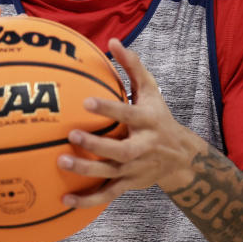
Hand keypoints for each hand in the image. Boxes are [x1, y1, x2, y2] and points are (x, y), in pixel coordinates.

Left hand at [57, 38, 200, 207]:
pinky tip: (64, 201)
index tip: (86, 101)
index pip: (127, 113)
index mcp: (147, 121)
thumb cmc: (158, 116)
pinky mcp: (128, 185)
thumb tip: (112, 41)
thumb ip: (132, 66)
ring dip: (86, 171)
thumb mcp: (151, 91)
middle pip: (120, 150)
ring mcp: (135, 169)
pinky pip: (107, 195)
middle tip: (72, 135)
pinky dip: (87, 201)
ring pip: (110, 174)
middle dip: (97, 145)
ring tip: (61, 162)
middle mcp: (143, 147)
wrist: (181, 157)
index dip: (108, 108)